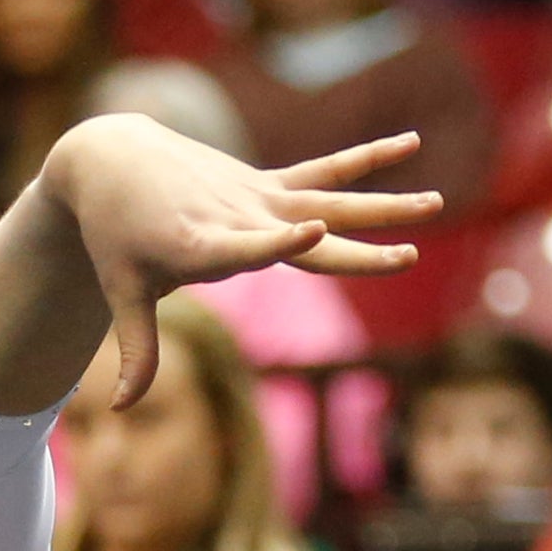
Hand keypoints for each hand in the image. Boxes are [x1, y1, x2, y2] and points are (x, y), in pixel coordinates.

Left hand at [43, 115, 440, 406]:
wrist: (113, 160)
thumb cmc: (115, 235)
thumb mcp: (123, 292)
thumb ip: (138, 351)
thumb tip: (117, 409)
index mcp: (201, 246)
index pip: (245, 248)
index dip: (279, 242)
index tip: (317, 230)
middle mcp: (238, 218)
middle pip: (308, 238)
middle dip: (357, 249)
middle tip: (408, 257)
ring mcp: (257, 197)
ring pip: (333, 200)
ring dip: (385, 204)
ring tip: (438, 202)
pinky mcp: (265, 183)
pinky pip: (324, 171)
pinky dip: (366, 158)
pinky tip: (412, 141)